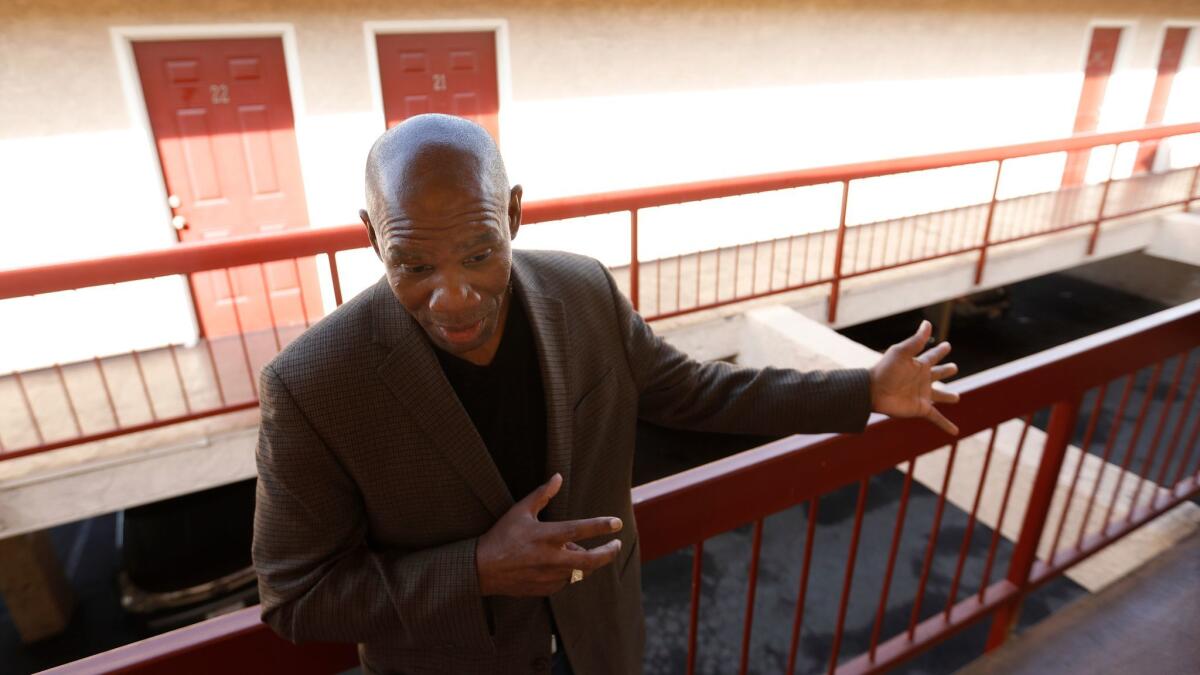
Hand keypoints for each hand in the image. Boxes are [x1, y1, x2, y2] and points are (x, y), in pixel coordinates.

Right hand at [476, 473, 622, 596]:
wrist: (482, 569)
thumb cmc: (501, 536)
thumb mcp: (520, 511)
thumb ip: (542, 494)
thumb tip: (558, 477)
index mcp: (546, 536)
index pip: (581, 530)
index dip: (602, 526)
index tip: (617, 523)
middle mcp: (551, 558)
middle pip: (591, 560)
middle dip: (609, 553)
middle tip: (616, 545)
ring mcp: (549, 577)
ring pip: (579, 571)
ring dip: (584, 562)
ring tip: (578, 551)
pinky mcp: (545, 589)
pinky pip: (565, 581)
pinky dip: (568, 572)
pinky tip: (561, 564)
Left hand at [868, 320, 960, 434]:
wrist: (873, 391)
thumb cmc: (885, 370)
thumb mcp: (901, 352)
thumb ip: (916, 340)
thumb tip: (927, 323)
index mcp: (918, 364)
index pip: (933, 356)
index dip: (940, 351)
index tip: (947, 345)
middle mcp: (922, 379)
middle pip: (938, 374)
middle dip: (946, 371)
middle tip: (954, 367)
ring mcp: (922, 395)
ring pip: (940, 396)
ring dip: (948, 397)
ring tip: (957, 398)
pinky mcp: (921, 409)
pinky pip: (936, 417)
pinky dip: (946, 425)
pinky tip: (955, 432)